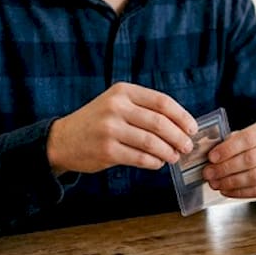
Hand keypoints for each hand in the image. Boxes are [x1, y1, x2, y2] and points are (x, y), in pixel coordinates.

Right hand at [47, 82, 196, 174]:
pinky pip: (140, 158)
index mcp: (123, 91)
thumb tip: (180, 126)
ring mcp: (110, 129)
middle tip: (187, 146)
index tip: (192, 128)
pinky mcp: (107, 151)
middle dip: (179, 137)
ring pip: (152, 142)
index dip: (182, 116)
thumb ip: (143, 109)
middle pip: (160, 123)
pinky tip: (158, 163)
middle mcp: (116, 107)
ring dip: (169, 152)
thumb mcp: (116, 104)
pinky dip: (154, 162)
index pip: (162, 102)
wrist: (63, 140)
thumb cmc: (96, 122)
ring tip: (174, 157)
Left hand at [202, 118, 255, 198]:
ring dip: (230, 182)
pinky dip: (238, 192)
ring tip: (215, 183)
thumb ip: (233, 141)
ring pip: (255, 177)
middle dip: (225, 168)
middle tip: (209, 173)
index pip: (248, 138)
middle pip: (251, 159)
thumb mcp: (250, 134)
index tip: (212, 157)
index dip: (228, 149)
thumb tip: (212, 153)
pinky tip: (226, 190)